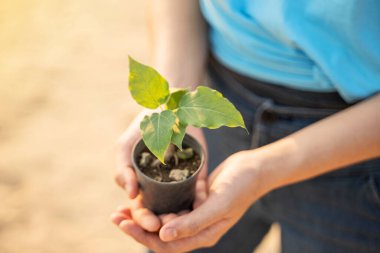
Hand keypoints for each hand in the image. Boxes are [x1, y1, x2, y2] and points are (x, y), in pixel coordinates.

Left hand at [111, 151, 268, 251]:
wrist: (253, 169)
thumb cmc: (239, 187)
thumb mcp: (217, 205)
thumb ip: (193, 223)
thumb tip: (163, 236)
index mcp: (202, 235)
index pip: (166, 244)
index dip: (142, 235)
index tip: (122, 223)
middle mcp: (196, 229)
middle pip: (160, 235)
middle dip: (136, 227)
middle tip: (115, 215)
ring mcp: (194, 215)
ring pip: (162, 221)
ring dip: (142, 216)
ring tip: (123, 207)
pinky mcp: (193, 202)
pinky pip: (170, 207)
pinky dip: (155, 204)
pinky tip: (142, 196)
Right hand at [114, 115, 208, 231]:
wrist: (171, 105)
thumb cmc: (143, 126)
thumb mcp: (125, 147)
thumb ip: (122, 170)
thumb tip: (131, 195)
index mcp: (140, 183)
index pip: (141, 208)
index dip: (144, 218)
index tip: (152, 223)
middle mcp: (159, 185)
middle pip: (160, 211)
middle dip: (162, 221)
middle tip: (166, 226)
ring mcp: (178, 180)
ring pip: (179, 206)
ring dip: (180, 217)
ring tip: (183, 221)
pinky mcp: (196, 173)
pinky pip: (198, 190)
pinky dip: (198, 198)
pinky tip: (200, 202)